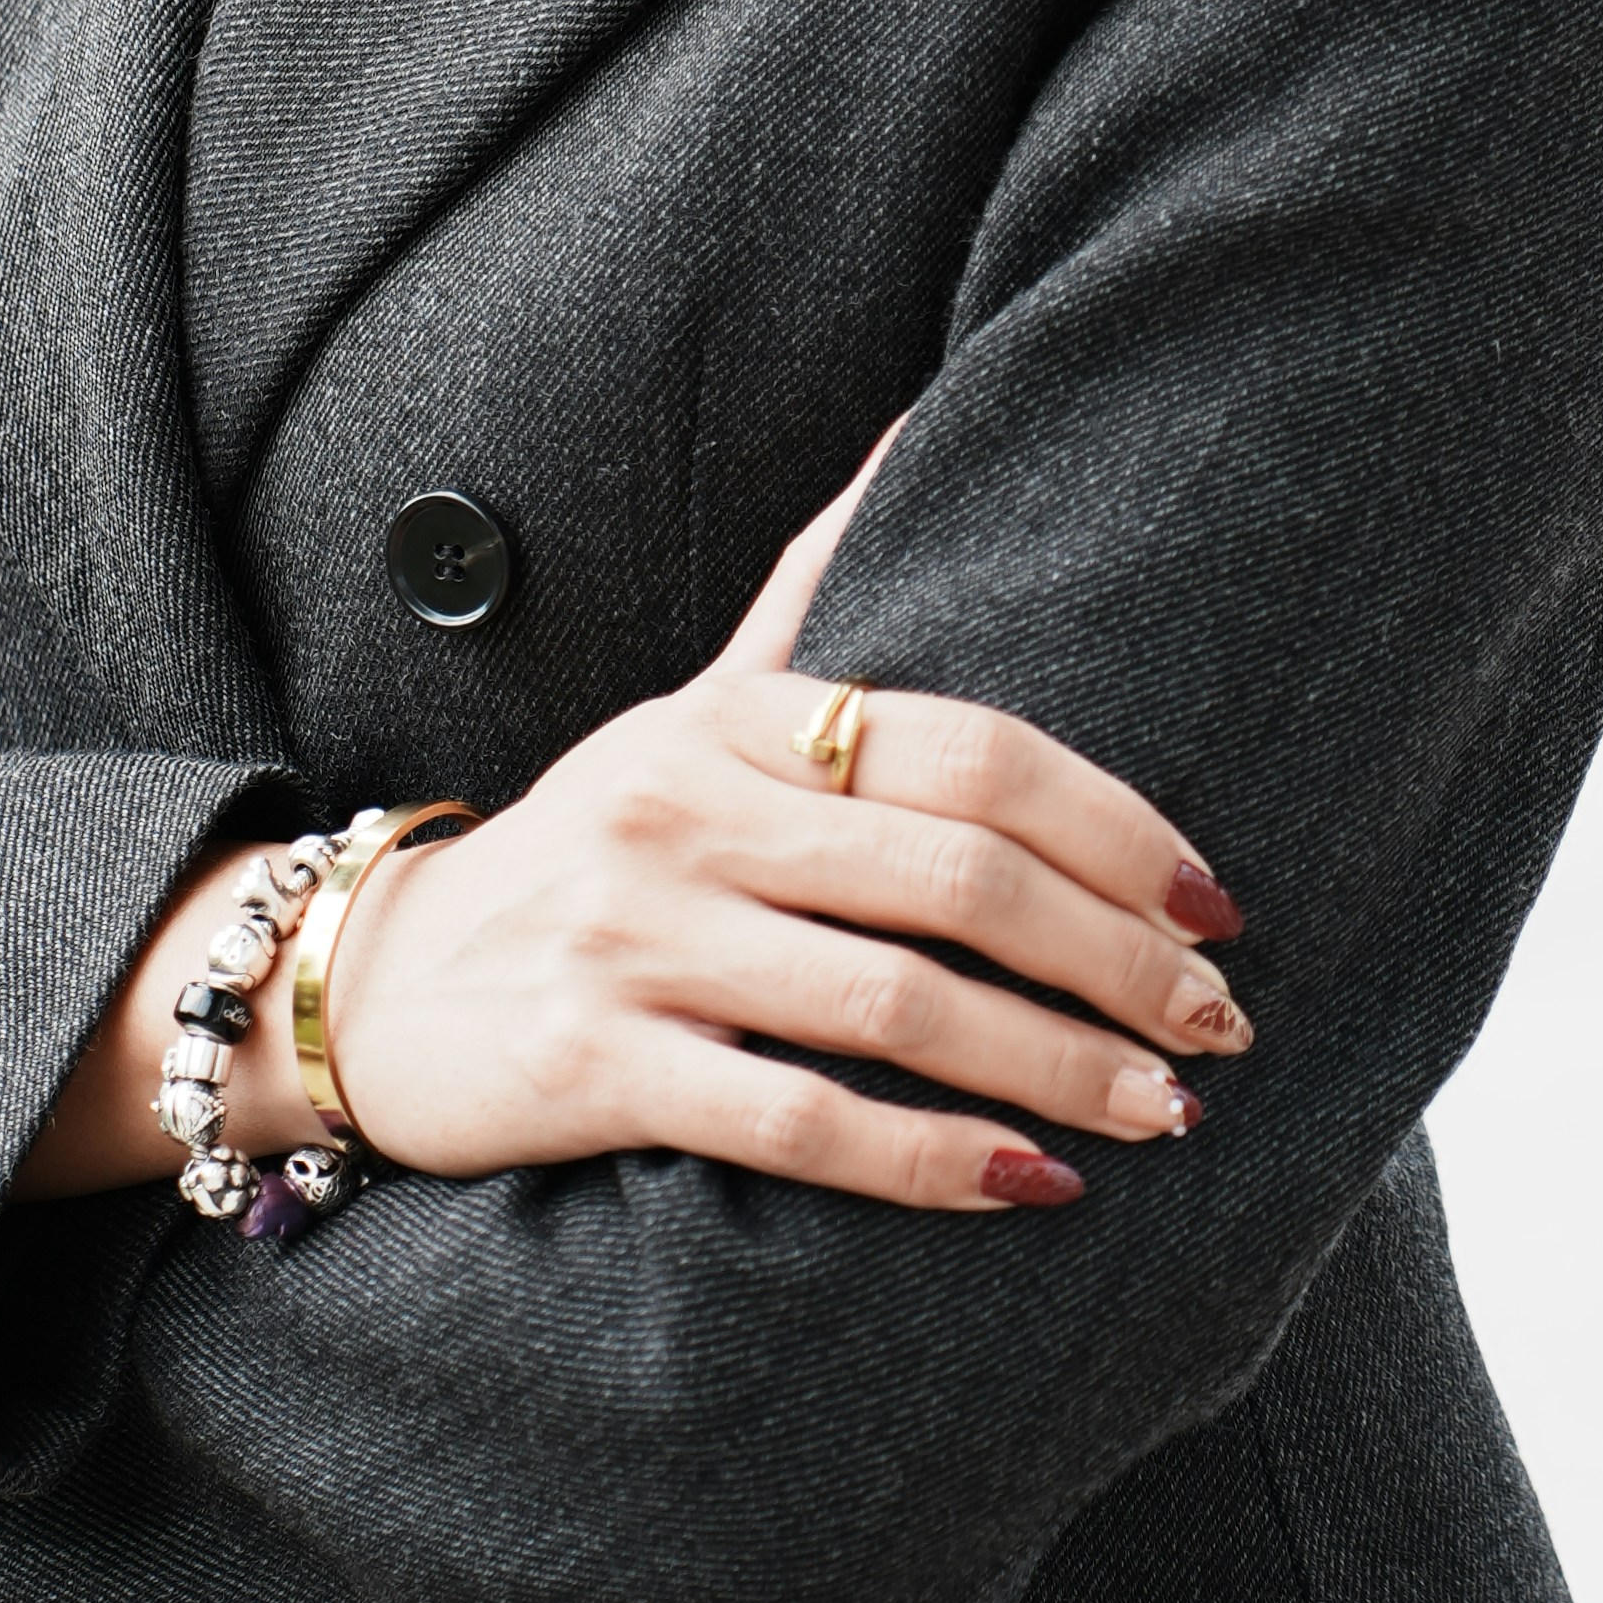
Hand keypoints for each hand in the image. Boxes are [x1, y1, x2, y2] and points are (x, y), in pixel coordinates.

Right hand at [290, 445, 1252, 1215]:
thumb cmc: (594, 846)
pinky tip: (1030, 1186)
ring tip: (1163, 1115)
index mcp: (737, 720)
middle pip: (956, 875)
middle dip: (1115, 959)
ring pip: (894, 1005)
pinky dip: (927, 1162)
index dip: (1116, 825)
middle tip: (1224, 1023)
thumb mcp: (694, 707)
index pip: (972, 749)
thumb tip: (928, 415)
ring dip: (1054, 1066)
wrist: (379, 983)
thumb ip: (815, 584)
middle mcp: (688, 811)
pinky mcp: (597, 1065)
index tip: (1218, 903)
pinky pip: (795, 1124)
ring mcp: (639, 937)